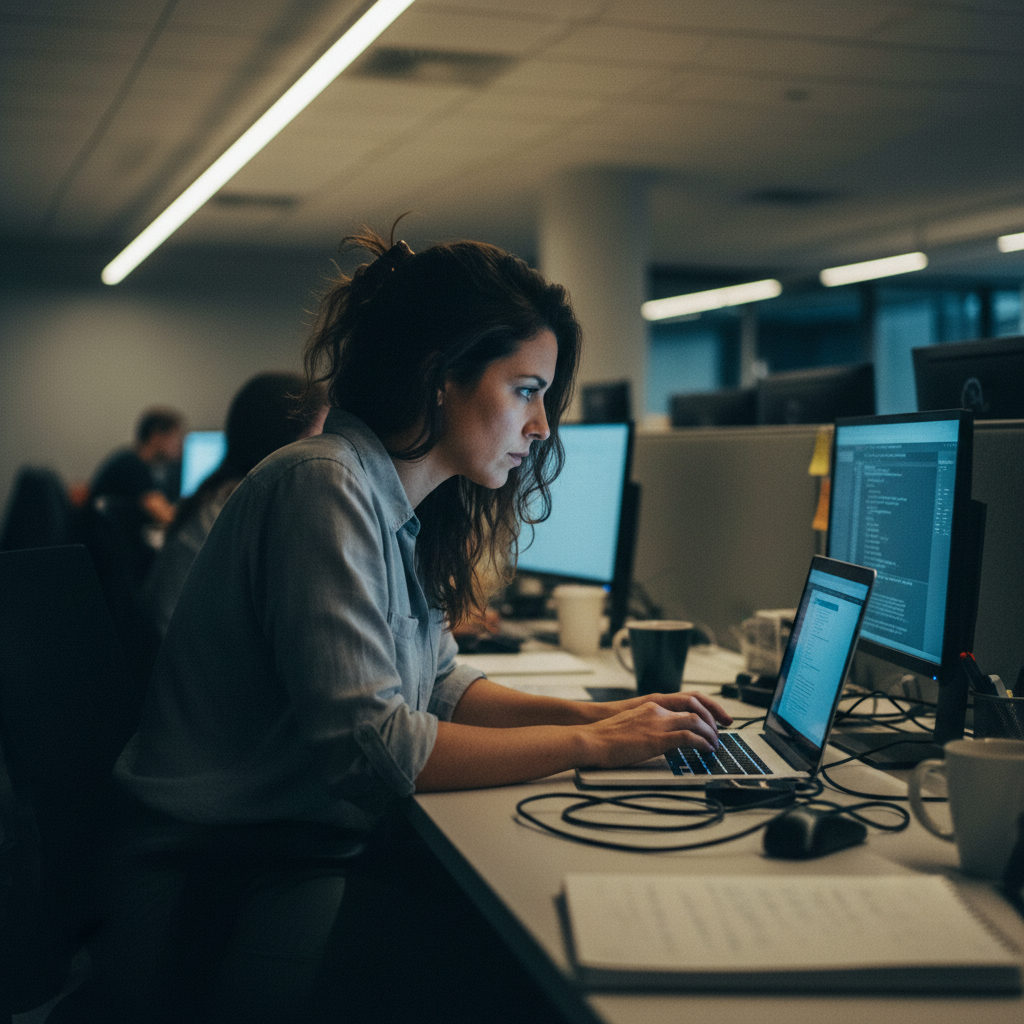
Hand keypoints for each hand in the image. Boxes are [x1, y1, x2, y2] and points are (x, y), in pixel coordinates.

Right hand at [582, 694, 730, 768]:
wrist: (590, 739)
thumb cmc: (604, 737)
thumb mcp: (631, 725)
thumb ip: (648, 728)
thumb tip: (661, 741)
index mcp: (651, 705)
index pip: (686, 700)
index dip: (704, 708)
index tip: (715, 718)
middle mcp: (657, 709)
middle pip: (695, 706)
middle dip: (713, 718)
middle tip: (721, 731)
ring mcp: (658, 722)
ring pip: (696, 720)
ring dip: (710, 732)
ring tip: (715, 744)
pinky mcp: (657, 738)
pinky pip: (689, 737)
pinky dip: (702, 743)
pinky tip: (706, 750)